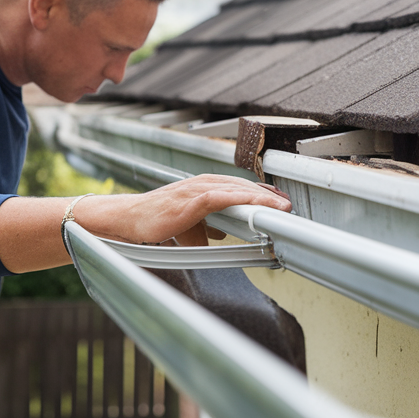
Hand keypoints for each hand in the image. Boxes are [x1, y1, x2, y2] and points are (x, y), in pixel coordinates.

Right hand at [108, 175, 291, 245]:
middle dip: (268, 195)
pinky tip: (257, 204)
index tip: (280, 200)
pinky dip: (242, 200)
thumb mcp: (189, 224)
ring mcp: (197, 189)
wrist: (130, 219)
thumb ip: (207, 226)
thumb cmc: (156, 219)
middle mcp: (203, 183)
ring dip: (262, 198)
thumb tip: (222, 233)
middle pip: (243, 186)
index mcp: (204, 187)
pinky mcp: (191, 200)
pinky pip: (222, 197)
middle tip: (288, 205)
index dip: (262, 193)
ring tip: (281, 206)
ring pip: (237, 189)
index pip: (239, 187)